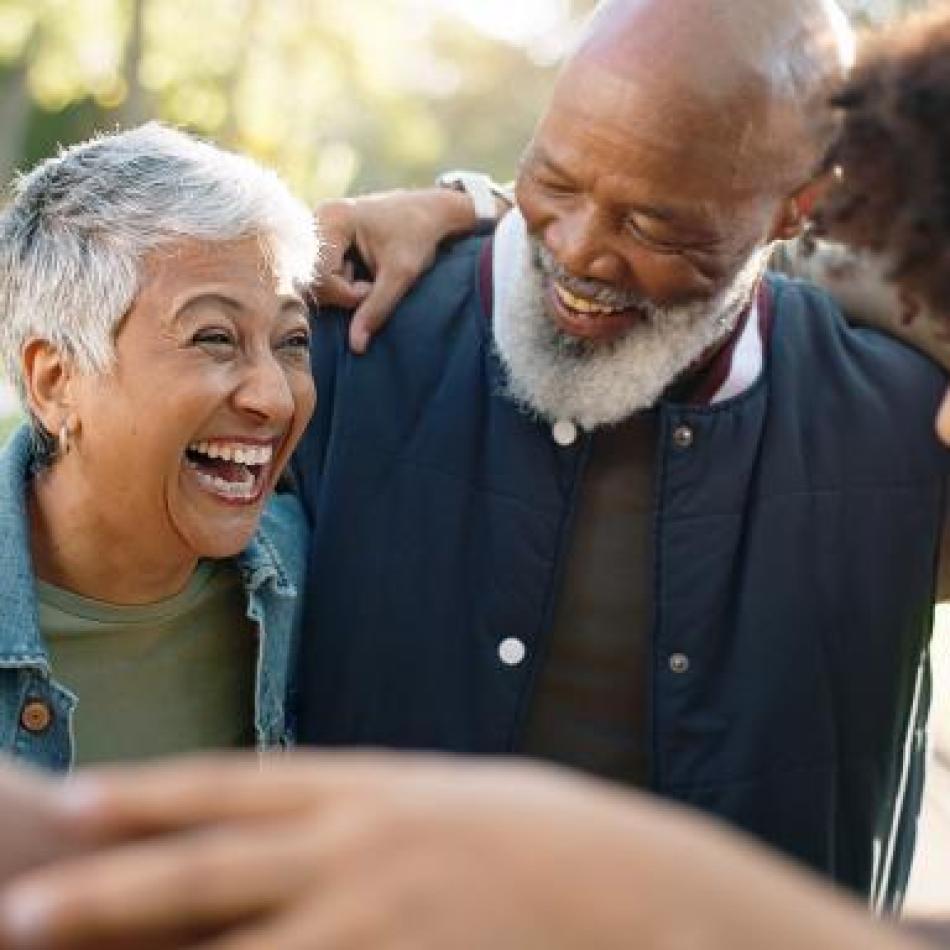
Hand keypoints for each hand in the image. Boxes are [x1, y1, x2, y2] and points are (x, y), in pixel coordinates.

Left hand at [0, 753, 915, 949]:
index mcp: (372, 787)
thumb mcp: (448, 800)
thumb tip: (290, 826)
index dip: (151, 792)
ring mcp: (379, 922)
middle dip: (111, 891)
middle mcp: (361, 847)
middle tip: (20, 911)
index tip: (72, 800)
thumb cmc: (544, 838)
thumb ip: (366, 813)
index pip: (236, 783)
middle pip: (210, 869)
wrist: (639, 893)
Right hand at [314, 188, 485, 353]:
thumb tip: (356, 347)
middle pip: (316, 279)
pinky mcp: (326, 238)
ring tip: (372, 278)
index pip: (322, 276)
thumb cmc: (418, 236)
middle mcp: (318, 219)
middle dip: (346, 293)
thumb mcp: (401, 274)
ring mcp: (319, 228)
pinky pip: (325, 274)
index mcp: (332, 218)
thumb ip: (377, 309)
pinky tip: (364, 273)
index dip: (347, 294)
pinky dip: (345, 282)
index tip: (375, 289)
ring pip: (320, 280)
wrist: (431, 212)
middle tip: (374, 285)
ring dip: (346, 288)